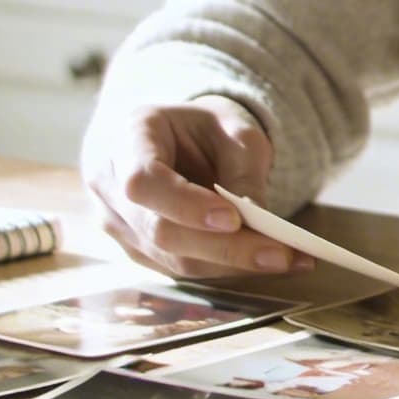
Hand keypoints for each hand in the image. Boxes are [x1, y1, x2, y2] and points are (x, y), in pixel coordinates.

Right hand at [80, 93, 311, 277]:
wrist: (178, 140)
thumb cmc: (203, 129)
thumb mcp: (233, 130)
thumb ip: (243, 169)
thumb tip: (258, 223)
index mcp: (128, 138)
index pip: (143, 181)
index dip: (184, 205)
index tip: (233, 218)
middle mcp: (110, 184)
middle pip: (160, 231)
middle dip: (225, 247)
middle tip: (282, 253)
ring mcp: (118, 223)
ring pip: (173, 260)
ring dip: (232, 265)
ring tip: (289, 259)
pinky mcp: (138, 251)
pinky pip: (181, 269)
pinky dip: (226, 268)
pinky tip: (267, 261)